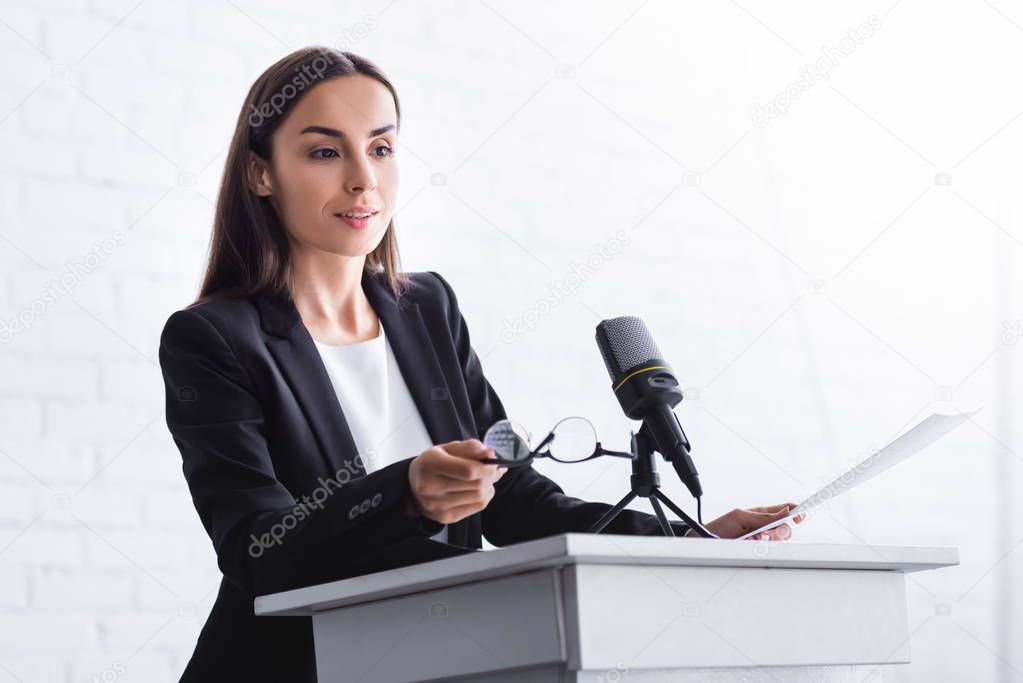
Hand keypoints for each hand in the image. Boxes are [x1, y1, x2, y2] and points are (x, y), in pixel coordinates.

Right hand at [406, 439, 507, 524]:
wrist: (414, 484)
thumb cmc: (433, 463)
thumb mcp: (448, 448)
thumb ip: (471, 448)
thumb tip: (491, 454)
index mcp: (429, 464)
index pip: (468, 471)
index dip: (487, 468)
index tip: (494, 463)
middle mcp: (429, 487)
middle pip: (476, 485)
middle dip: (490, 476)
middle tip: (492, 470)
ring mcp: (436, 505)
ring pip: (479, 497)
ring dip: (489, 486)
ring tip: (484, 478)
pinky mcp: (444, 517)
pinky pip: (477, 507)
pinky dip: (485, 497)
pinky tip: (479, 489)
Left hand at [683, 502, 804, 540]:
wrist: (705, 543)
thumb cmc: (720, 527)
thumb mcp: (741, 517)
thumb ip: (764, 517)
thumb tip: (786, 511)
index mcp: (761, 514)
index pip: (784, 510)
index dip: (796, 511)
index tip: (802, 515)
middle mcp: (764, 527)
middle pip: (786, 529)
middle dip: (778, 532)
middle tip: (765, 534)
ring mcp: (761, 541)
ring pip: (778, 541)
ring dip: (767, 541)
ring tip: (751, 539)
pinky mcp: (758, 552)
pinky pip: (768, 552)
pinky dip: (760, 549)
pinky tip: (749, 546)